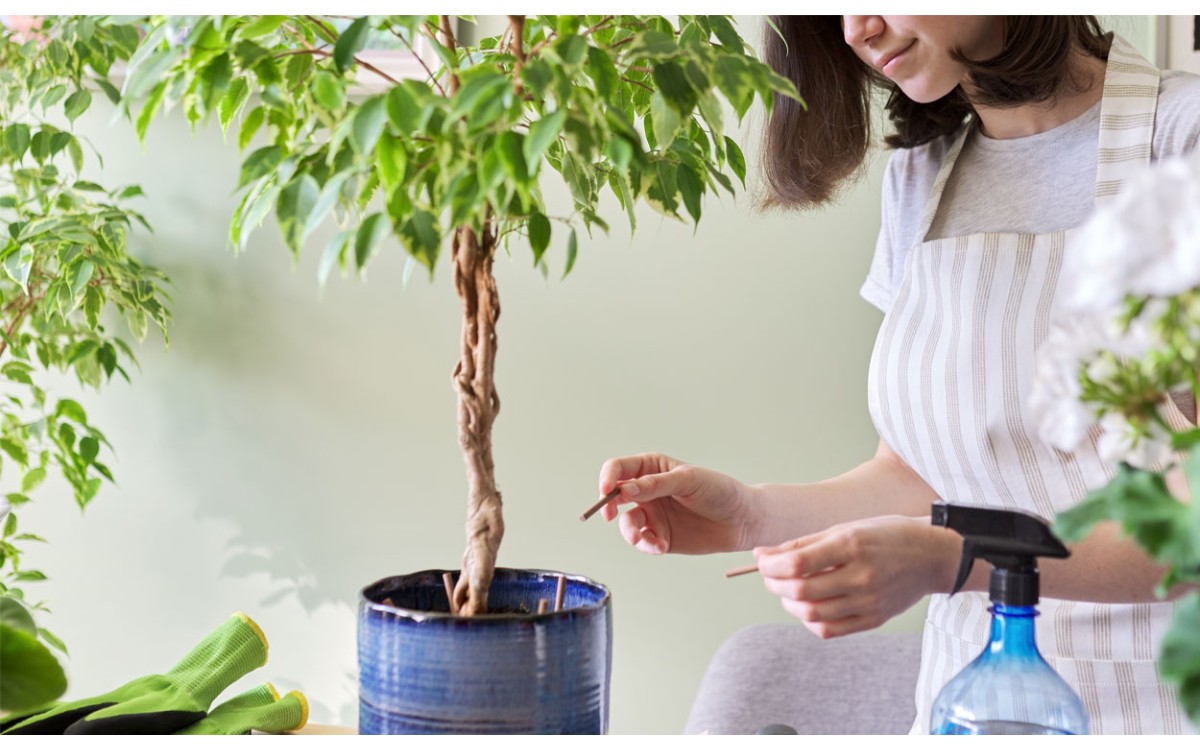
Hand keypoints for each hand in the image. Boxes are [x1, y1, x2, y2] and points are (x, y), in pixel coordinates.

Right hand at [596, 453, 755, 554]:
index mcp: (652, 468)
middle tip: (609, 515)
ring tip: (641, 539)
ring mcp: (653, 514)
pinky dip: (647, 544)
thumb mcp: (688, 481)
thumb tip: (624, 490)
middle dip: (609, 506)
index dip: (608, 478)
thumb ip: (655, 485)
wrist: (743, 520)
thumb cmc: (720, 491)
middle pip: (615, 496)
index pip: (619, 469)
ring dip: (629, 531)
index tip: (606, 491)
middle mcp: (648, 490)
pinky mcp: (661, 536)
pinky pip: (643, 541)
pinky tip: (661, 546)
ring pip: (627, 523)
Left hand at [753, 515, 958, 637]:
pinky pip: (829, 630)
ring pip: (812, 614)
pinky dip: (809, 620)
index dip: (770, 565)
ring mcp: (869, 601)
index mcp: (851, 545)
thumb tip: (763, 555)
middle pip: (801, 591)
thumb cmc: (885, 535)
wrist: (932, 556)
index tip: (761, 560)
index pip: (797, 563)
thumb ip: (804, 543)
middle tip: (770, 576)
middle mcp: (861, 576)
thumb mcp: (845, 528)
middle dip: (774, 584)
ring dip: (789, 603)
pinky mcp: (874, 619)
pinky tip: (808, 606)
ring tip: (788, 590)